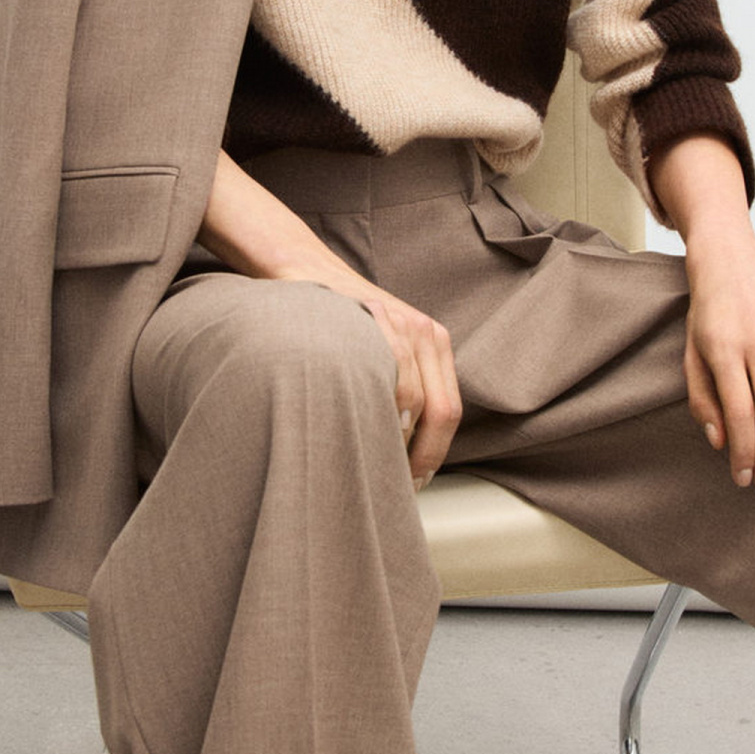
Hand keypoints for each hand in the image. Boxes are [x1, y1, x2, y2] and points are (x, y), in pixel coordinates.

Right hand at [271, 264, 461, 489]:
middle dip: (421, 456)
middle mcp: (427, 333)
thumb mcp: (382, 347)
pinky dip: (377, 409)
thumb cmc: (339, 322)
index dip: (434, 454)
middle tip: (397, 484)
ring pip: (414, 399)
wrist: (305, 269)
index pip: (450, 412)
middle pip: (442, 411)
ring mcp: (401, 323)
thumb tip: (402, 450)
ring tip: (373, 462)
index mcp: (436, 344)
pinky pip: (385, 374)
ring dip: (395, 439)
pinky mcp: (373, 318)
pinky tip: (358, 426)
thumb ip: (399, 384)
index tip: (415, 480)